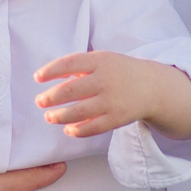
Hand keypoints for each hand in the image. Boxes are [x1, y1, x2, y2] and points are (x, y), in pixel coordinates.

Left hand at [35, 51, 190, 140]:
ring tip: (49, 117)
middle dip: (50, 97)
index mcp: (101, 61)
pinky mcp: (117, 118)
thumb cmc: (120, 72)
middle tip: (39, 101)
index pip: (70, 63)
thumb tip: (51, 75)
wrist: (152, 87)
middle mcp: (106, 80)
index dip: (51, 71)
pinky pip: (93, 127)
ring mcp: (112, 100)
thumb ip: (80, 66)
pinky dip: (77, 130)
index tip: (37, 78)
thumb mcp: (103, 60)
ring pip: (79, 112)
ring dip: (59, 116)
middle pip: (71, 90)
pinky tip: (68, 129)